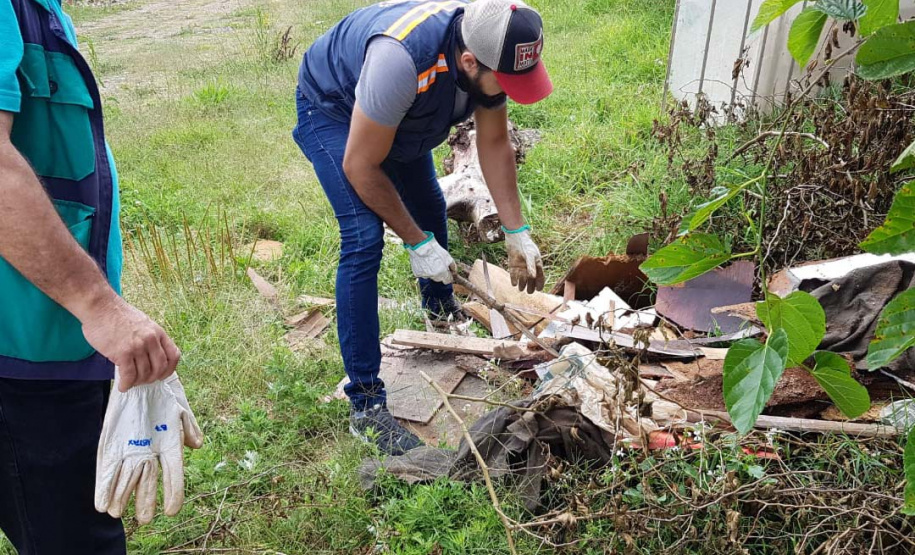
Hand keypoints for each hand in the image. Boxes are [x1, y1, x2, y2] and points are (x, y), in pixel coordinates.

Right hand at [80, 295, 180, 391]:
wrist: (100, 306)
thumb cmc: (117, 316)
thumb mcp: (143, 323)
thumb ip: (150, 339)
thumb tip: (150, 358)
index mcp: (158, 332)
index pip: (174, 355)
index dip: (169, 369)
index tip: (161, 376)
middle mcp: (151, 340)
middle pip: (160, 367)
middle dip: (152, 378)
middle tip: (142, 381)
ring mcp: (138, 346)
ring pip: (144, 373)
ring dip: (137, 382)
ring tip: (130, 382)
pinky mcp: (123, 353)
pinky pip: (129, 375)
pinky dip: (127, 384)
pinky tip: (123, 386)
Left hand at [95, 372, 202, 523]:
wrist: (143, 380)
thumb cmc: (166, 394)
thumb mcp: (181, 408)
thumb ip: (189, 426)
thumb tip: (196, 445)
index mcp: (169, 447)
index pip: (174, 475)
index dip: (173, 493)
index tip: (171, 511)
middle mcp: (149, 453)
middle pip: (148, 482)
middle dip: (145, 501)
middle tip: (144, 519)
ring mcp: (130, 452)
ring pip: (127, 480)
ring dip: (122, 497)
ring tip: (117, 513)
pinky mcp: (112, 447)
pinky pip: (108, 471)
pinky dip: (105, 487)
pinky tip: (101, 503)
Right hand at [406, 232, 454, 283]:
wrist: (421, 246)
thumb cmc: (435, 250)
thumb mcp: (448, 257)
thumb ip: (453, 266)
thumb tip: (454, 272)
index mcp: (442, 273)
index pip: (447, 280)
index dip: (449, 276)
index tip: (448, 272)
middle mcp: (433, 276)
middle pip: (439, 279)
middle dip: (440, 273)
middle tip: (438, 264)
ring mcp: (425, 275)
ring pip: (431, 276)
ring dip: (432, 272)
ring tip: (430, 262)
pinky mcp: (417, 273)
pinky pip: (423, 274)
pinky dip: (424, 270)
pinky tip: (424, 262)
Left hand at [504, 225, 544, 293]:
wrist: (515, 236)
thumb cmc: (525, 245)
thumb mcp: (530, 255)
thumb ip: (531, 266)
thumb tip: (533, 277)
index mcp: (536, 264)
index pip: (540, 277)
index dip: (540, 284)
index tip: (539, 290)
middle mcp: (529, 267)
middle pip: (531, 280)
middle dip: (530, 286)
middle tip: (529, 292)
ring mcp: (521, 267)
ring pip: (522, 278)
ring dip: (522, 284)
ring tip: (521, 288)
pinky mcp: (513, 265)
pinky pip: (514, 275)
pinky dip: (514, 279)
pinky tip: (514, 283)